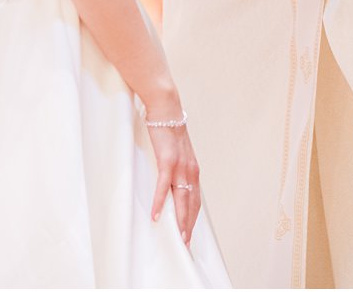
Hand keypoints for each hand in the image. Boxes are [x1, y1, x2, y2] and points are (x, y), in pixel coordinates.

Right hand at [145, 112, 201, 244]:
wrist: (166, 109)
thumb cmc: (168, 130)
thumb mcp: (177, 153)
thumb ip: (176, 168)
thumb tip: (170, 181)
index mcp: (193, 170)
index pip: (195, 200)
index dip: (193, 218)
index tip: (189, 233)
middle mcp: (190, 171)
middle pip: (191, 204)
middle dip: (189, 225)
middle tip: (186, 244)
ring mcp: (180, 167)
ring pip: (182, 200)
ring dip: (180, 220)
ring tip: (178, 238)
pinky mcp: (168, 161)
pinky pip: (164, 187)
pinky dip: (161, 202)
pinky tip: (157, 216)